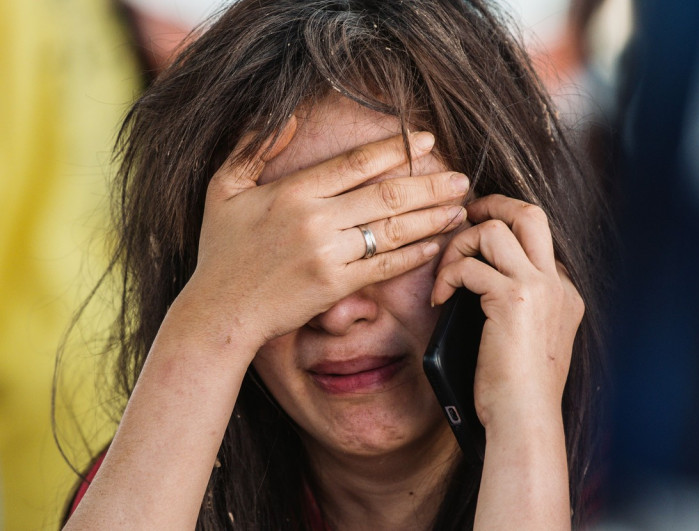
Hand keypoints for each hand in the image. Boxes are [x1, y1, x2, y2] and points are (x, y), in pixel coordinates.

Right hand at [177, 122, 468, 355]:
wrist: (221, 311)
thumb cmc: (221, 250)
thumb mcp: (223, 189)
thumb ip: (252, 147)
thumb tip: (286, 115)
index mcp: (292, 192)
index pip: (356, 163)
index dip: (396, 149)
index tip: (425, 140)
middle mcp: (315, 221)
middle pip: (386, 196)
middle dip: (430, 185)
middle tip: (461, 179)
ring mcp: (329, 256)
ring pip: (393, 231)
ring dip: (432, 218)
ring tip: (460, 209)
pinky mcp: (337, 288)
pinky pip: (385, 268)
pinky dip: (414, 255)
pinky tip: (437, 244)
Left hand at [431, 194, 583, 428]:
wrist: (525, 419)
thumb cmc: (516, 389)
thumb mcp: (527, 339)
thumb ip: (515, 306)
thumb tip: (476, 283)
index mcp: (564, 293)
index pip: (537, 241)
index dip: (502, 236)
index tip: (472, 247)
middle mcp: (558, 283)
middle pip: (531, 213)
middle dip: (493, 204)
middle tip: (463, 217)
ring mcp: (540, 287)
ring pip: (497, 228)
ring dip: (461, 243)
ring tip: (445, 273)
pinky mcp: (514, 298)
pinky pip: (470, 265)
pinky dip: (447, 275)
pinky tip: (438, 299)